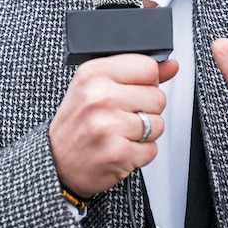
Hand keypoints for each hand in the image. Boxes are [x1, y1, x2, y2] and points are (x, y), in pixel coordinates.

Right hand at [49, 54, 177, 197]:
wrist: (56, 162)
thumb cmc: (78, 121)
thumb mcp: (98, 86)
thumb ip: (137, 72)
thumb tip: (171, 65)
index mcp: (94, 73)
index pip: (148, 67)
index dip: (146, 81)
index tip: (132, 90)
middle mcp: (100, 97)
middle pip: (158, 96)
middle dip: (146, 108)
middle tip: (122, 115)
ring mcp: (109, 126)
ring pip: (158, 123)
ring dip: (145, 132)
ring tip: (120, 132)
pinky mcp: (118, 153)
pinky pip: (152, 149)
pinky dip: (140, 152)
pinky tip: (120, 147)